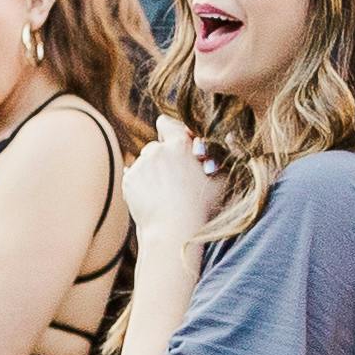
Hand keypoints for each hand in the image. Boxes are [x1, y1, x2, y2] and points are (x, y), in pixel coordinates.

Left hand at [118, 121, 222, 247]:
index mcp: (180, 145)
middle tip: (174, 178)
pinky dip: (141, 184)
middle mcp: (158, 150)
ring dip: (152, 171)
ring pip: (145, 162)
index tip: (173, 143)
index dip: (169, 131)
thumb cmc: (202, 207)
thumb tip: (226, 135)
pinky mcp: (129, 179)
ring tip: (164, 192)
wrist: (174, 230)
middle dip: (163, 158)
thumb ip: (220, 155)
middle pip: (157, 147)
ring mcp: (141, 164)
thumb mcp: (220, 179)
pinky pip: (134, 176)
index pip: (167, 124)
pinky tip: (153, 198)